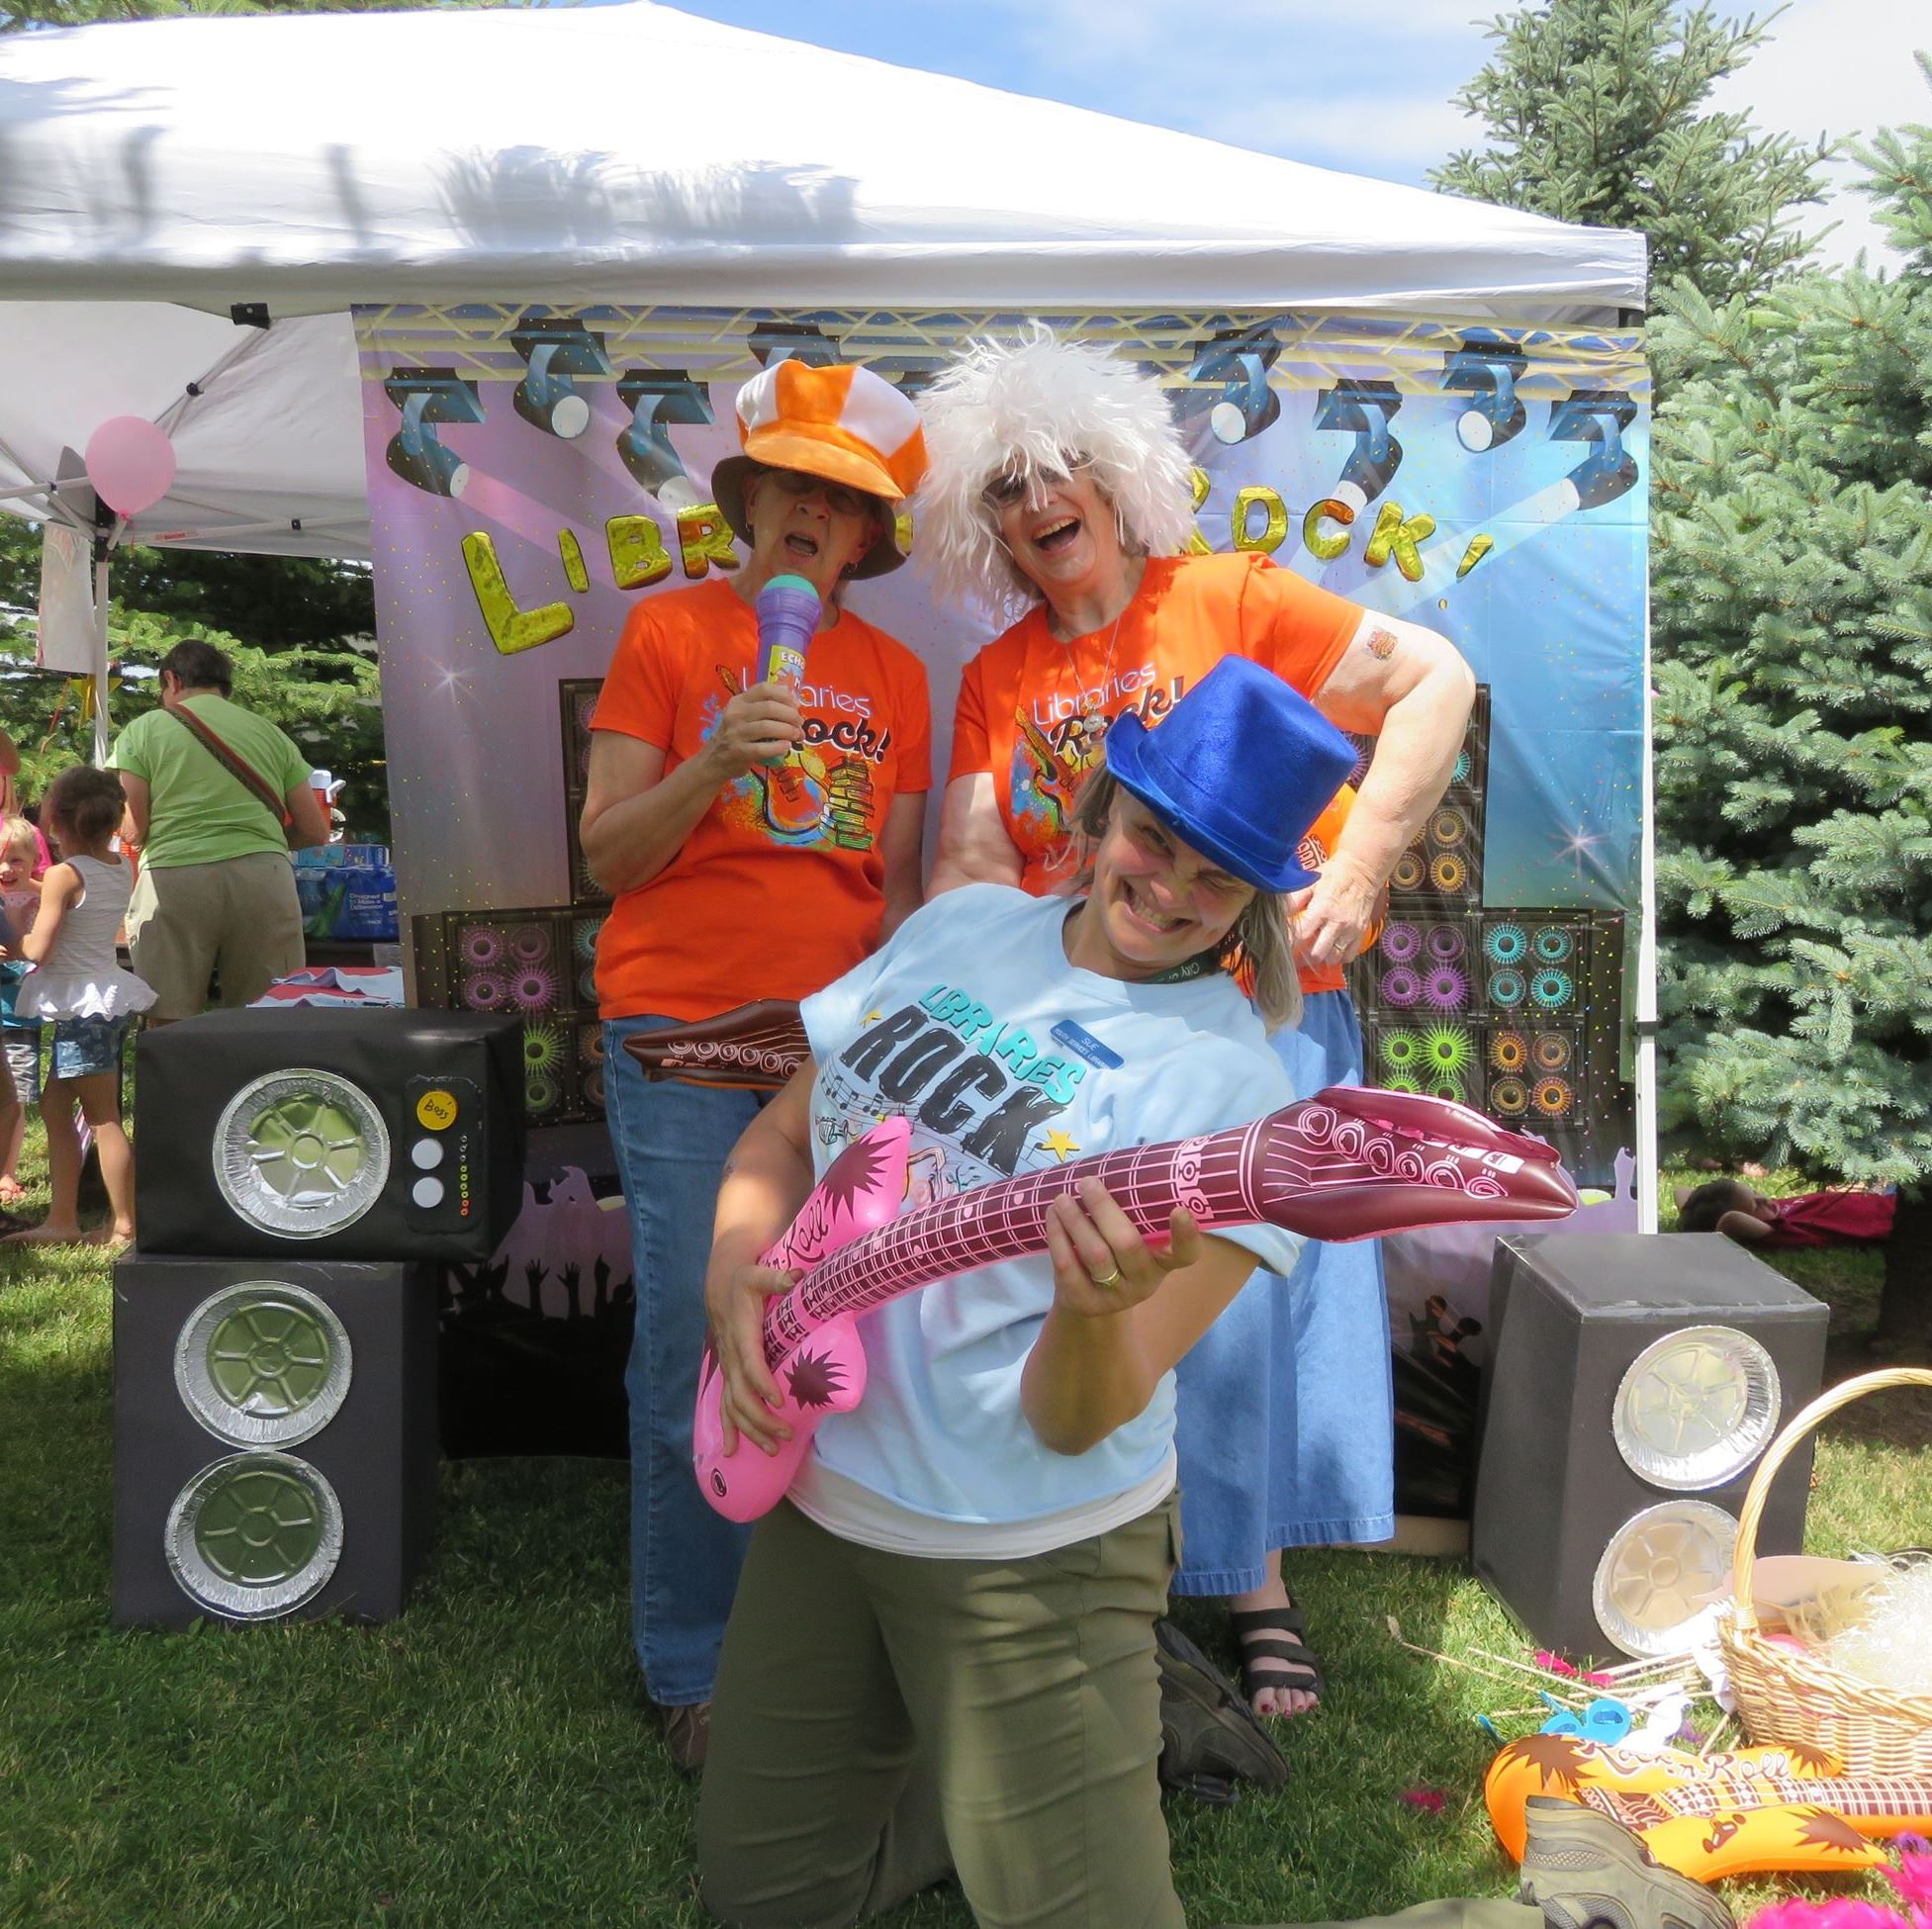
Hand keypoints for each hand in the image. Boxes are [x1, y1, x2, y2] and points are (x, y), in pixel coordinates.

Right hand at [701, 681, 804, 779]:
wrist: (713, 760)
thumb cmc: (735, 736)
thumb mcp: (743, 717)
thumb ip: (764, 709)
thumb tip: (795, 707)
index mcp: (739, 701)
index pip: (764, 688)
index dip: (784, 695)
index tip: (796, 705)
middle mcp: (736, 714)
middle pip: (770, 707)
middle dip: (791, 715)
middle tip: (799, 724)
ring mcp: (735, 732)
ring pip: (768, 727)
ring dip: (788, 731)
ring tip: (797, 736)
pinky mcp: (738, 751)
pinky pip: (763, 748)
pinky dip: (778, 747)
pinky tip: (786, 747)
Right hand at [703, 1255, 796, 1456]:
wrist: (721, 1284)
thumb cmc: (744, 1280)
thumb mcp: (758, 1274)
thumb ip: (777, 1278)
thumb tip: (797, 1277)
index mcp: (741, 1334)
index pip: (750, 1364)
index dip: (763, 1383)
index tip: (780, 1401)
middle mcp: (731, 1356)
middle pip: (741, 1395)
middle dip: (761, 1418)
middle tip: (786, 1433)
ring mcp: (728, 1367)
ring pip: (732, 1406)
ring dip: (750, 1430)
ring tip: (771, 1449)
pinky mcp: (728, 1373)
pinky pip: (724, 1405)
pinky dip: (728, 1428)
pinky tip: (731, 1450)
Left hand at [1041, 1175, 1202, 1318]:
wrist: (1090, 1299)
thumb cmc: (1117, 1255)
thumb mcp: (1135, 1240)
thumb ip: (1134, 1214)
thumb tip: (1117, 1167)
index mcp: (1163, 1261)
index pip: (1185, 1254)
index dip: (1186, 1234)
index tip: (1180, 1209)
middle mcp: (1144, 1281)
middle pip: (1127, 1245)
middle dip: (1104, 1209)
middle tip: (1086, 1182)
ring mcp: (1114, 1296)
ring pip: (1095, 1255)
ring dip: (1076, 1221)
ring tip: (1062, 1198)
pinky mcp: (1084, 1301)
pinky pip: (1068, 1267)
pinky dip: (1058, 1237)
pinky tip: (1052, 1217)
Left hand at [1288, 850, 1380, 970]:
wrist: (1362, 871)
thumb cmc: (1333, 875)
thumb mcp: (1310, 883)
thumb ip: (1294, 900)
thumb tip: (1279, 915)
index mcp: (1322, 909)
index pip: (1302, 935)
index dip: (1290, 944)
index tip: (1283, 946)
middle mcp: (1337, 923)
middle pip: (1318, 953)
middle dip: (1305, 957)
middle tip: (1297, 955)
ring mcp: (1351, 930)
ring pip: (1334, 958)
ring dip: (1322, 958)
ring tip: (1314, 952)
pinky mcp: (1361, 933)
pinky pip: (1349, 955)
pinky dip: (1339, 957)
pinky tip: (1331, 950)